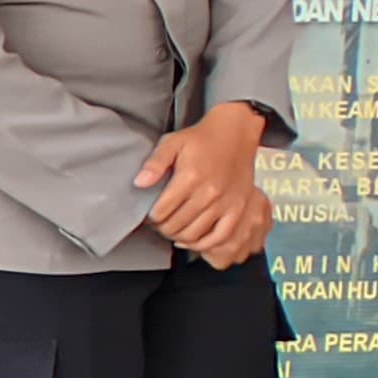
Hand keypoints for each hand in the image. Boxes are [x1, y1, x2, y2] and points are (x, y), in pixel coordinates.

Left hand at [138, 105, 273, 267]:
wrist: (235, 134)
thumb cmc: (202, 139)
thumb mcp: (173, 142)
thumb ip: (155, 163)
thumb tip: (139, 183)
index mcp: (190, 177)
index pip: (161, 211)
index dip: (151, 217)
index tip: (151, 214)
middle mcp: (209, 192)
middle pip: (176, 225)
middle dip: (163, 228)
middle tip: (160, 223)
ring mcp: (226, 202)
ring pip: (195, 234)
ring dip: (179, 237)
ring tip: (174, 229)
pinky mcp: (238, 208)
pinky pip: (221, 236)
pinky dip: (205, 243)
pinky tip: (194, 240)